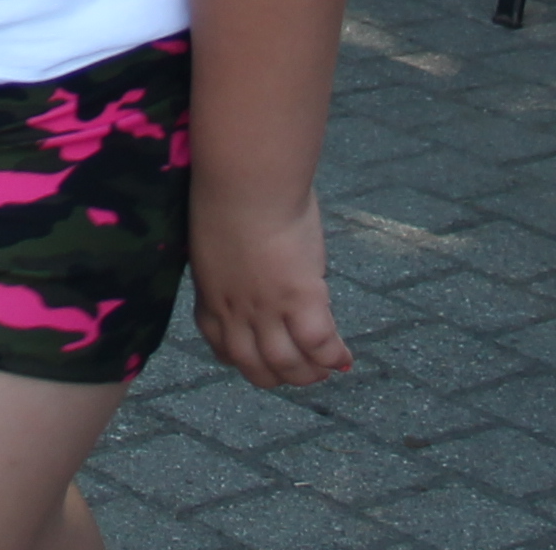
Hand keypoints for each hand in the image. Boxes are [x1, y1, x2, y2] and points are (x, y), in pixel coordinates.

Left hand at [191, 193, 350, 389]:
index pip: (222, 346)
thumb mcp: (221, 234)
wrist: (245, 179)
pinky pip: (318, 344)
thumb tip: (264, 253)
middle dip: (278, 376)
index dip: (244, 359)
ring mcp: (266, 309)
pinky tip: (344, 357)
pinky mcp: (298, 297)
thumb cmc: (232, 187)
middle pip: (254, 367)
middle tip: (301, 371)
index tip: (261, 358)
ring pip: (287, 364)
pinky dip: (332, 356)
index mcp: (211, 294)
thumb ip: (237, 256)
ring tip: (326, 370)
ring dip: (308, 374)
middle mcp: (235, 311)